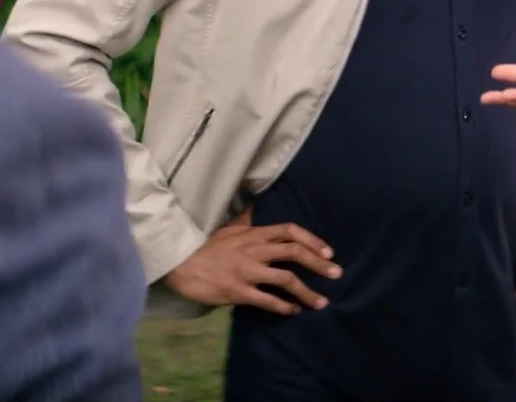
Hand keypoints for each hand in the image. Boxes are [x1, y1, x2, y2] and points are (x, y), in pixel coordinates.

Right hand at [161, 208, 340, 314]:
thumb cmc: (204, 247)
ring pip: (286, 279)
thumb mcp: (228, 228)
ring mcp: (247, 271)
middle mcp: (255, 250)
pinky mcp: (238, 291)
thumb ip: (247, 220)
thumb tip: (256, 204)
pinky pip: (267, 300)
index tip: (329, 252)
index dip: (313, 240)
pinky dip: (284, 307)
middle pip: (295, 253)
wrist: (179, 264)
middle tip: (337, 274)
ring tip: (321, 302)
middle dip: (319, 264)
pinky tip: (293, 311)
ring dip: (307, 292)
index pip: (290, 231)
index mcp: (254, 234)